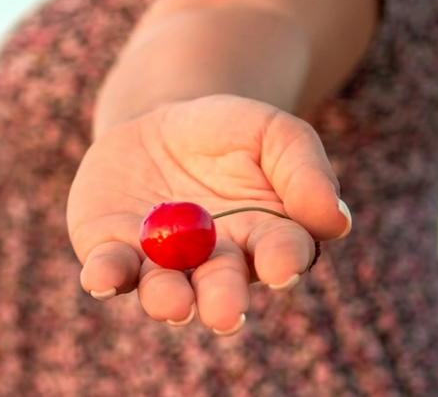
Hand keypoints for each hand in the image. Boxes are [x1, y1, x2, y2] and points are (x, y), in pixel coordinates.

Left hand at [66, 95, 351, 333]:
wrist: (158, 123)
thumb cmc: (228, 133)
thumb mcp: (273, 132)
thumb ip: (304, 170)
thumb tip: (336, 220)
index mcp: (265, 239)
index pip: (282, 255)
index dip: (284, 261)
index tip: (282, 267)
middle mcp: (214, 265)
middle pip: (221, 289)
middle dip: (224, 301)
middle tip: (226, 314)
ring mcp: (160, 263)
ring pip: (165, 291)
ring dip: (168, 300)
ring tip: (174, 305)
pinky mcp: (112, 250)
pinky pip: (109, 268)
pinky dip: (105, 276)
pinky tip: (100, 279)